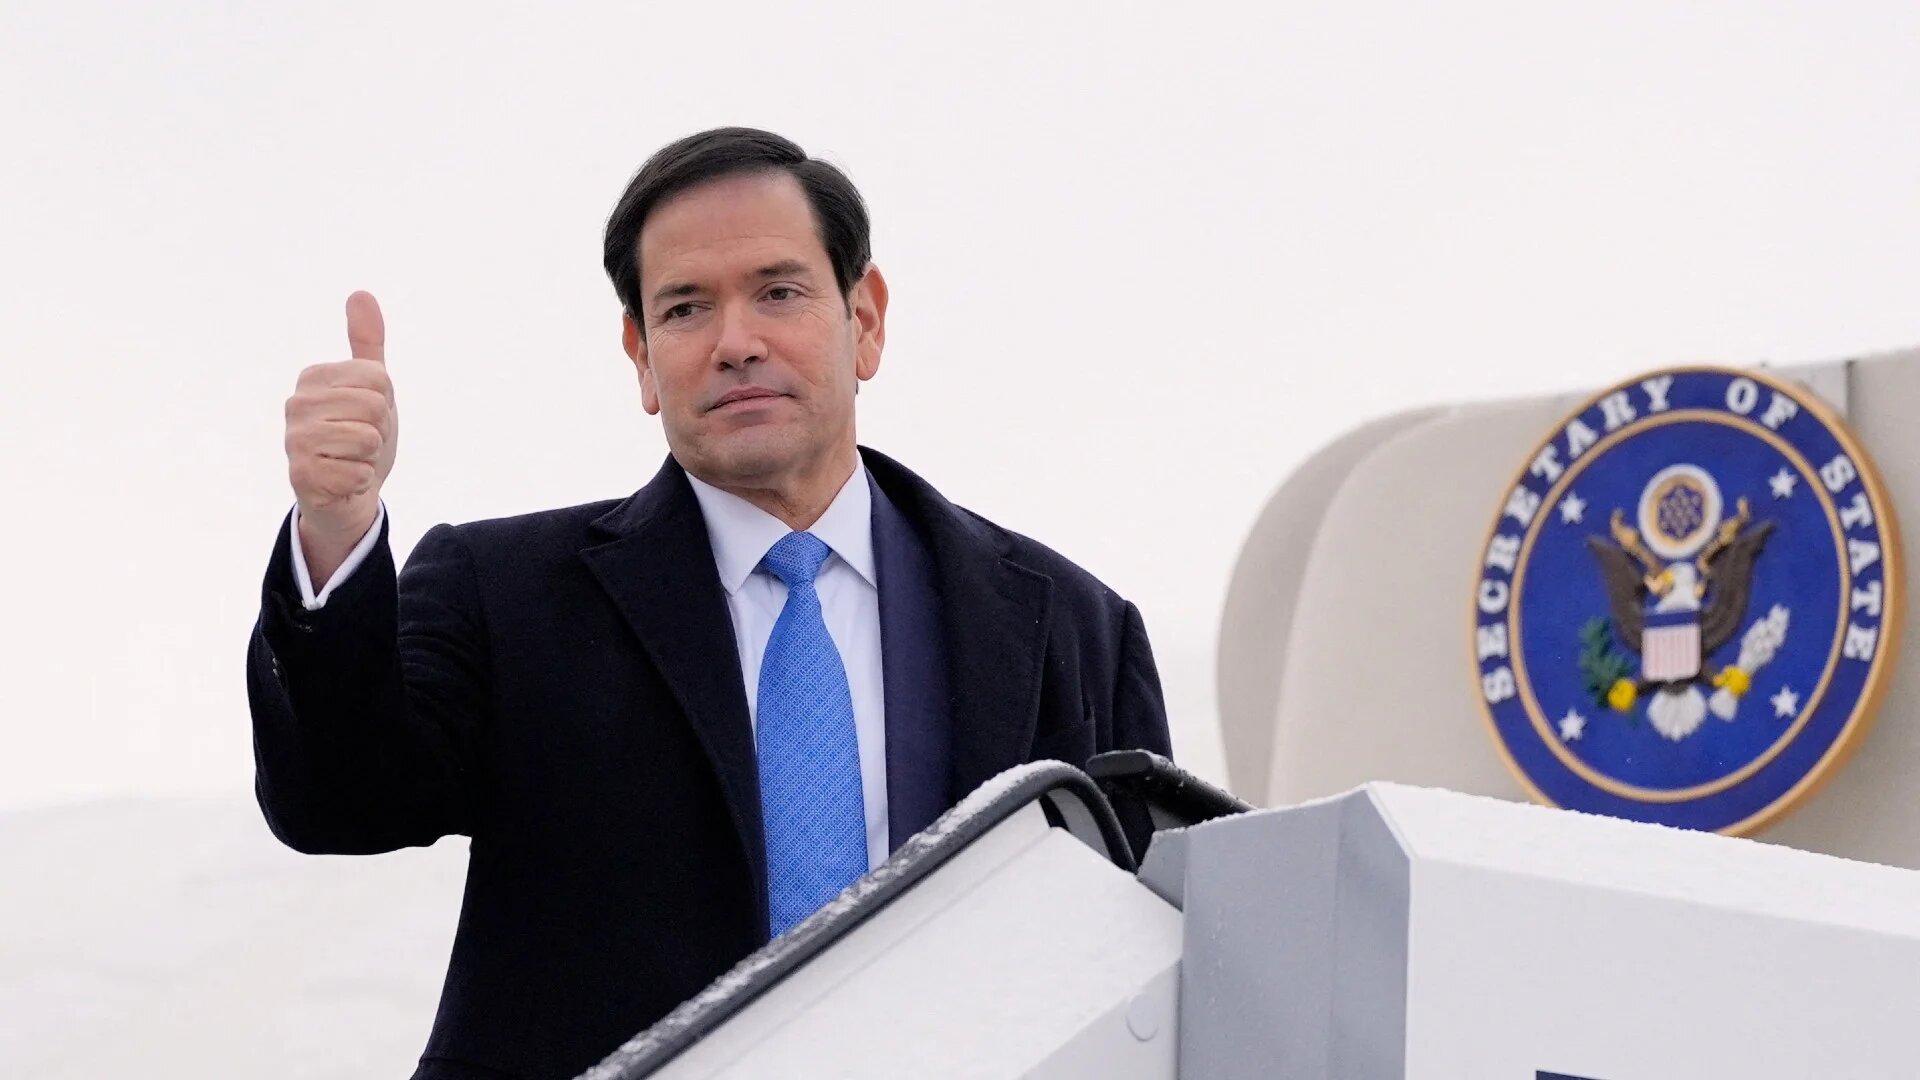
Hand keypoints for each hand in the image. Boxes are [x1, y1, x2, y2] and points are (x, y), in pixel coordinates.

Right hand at [285, 291, 397, 573]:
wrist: (346, 496)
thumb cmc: (359, 439)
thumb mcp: (372, 388)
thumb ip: (366, 343)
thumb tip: (361, 294)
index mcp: (314, 377)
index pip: (379, 378)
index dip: (385, 404)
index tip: (366, 418)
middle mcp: (297, 404)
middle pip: (374, 406)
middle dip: (379, 431)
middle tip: (361, 444)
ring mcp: (294, 440)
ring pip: (367, 438)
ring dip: (370, 457)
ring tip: (352, 460)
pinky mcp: (300, 475)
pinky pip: (358, 472)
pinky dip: (360, 481)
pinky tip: (343, 482)